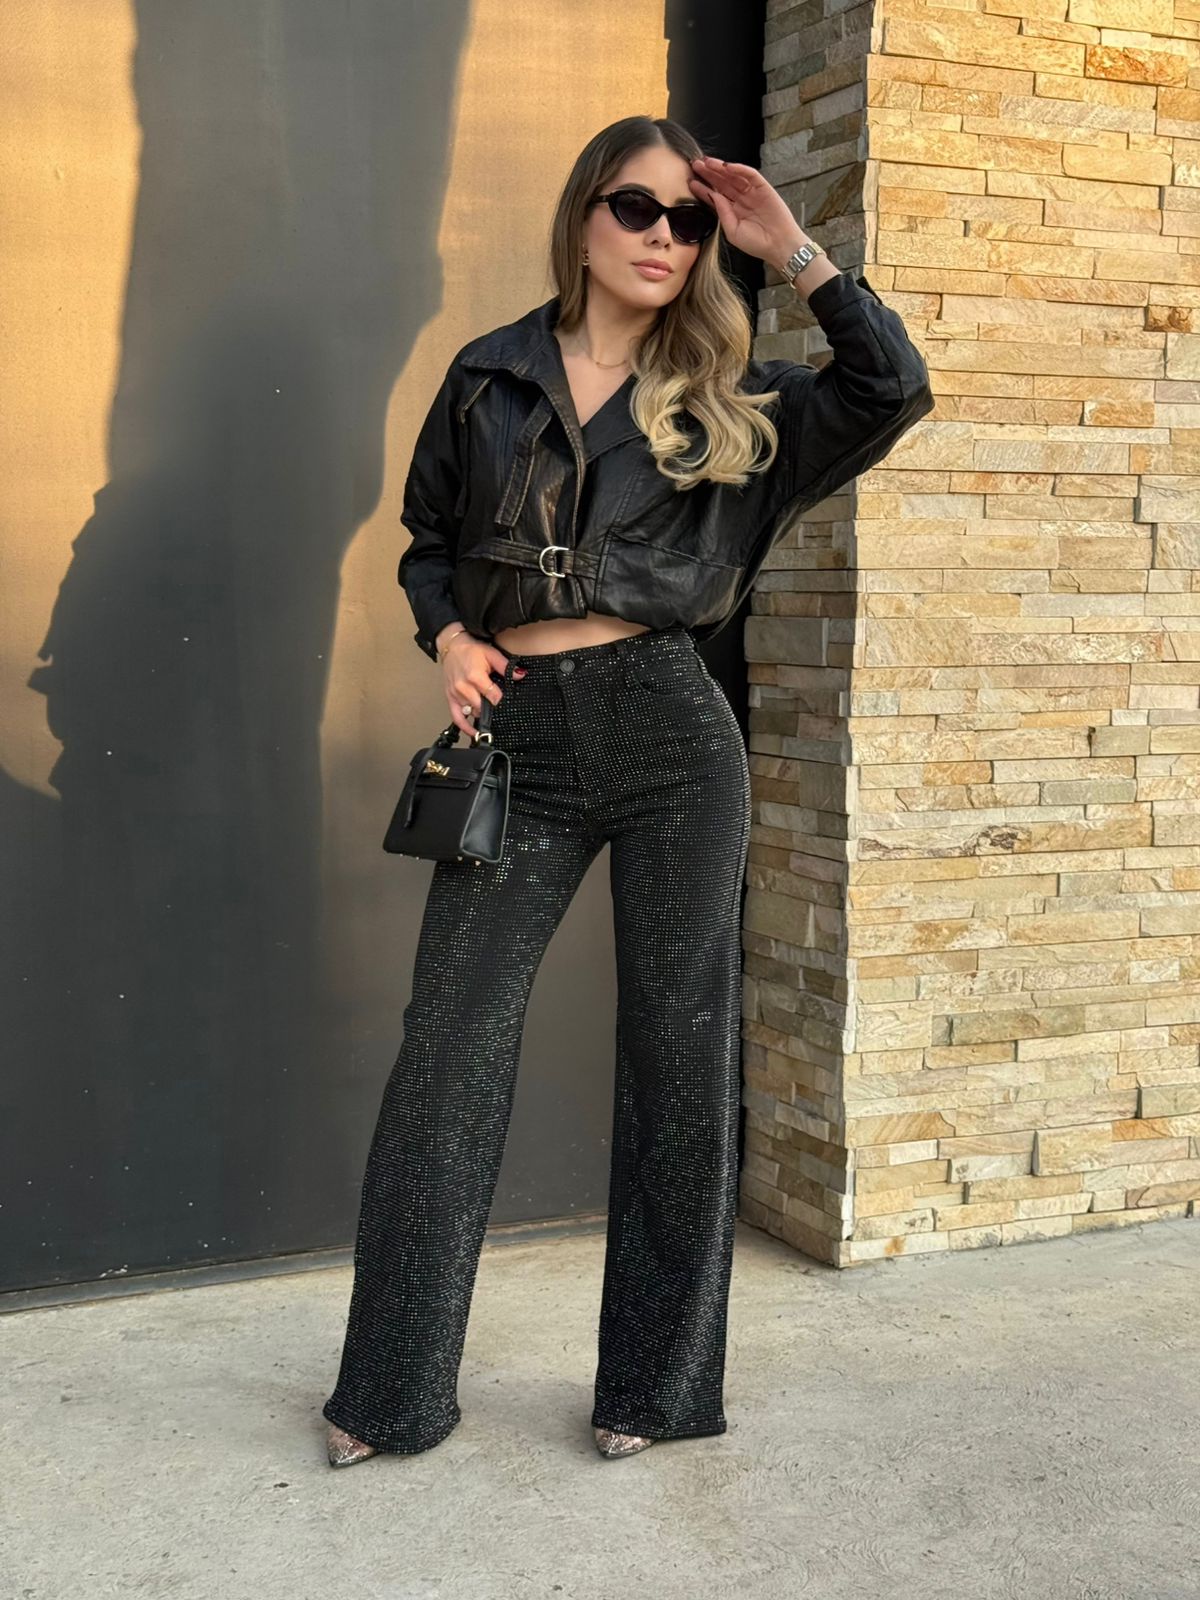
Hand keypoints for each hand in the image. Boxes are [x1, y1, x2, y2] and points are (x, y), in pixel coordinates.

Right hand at [440, 629, 509, 738]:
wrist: (452, 646)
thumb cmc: (470, 649)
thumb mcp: (491, 654)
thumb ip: (506, 667)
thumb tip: (520, 675)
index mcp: (475, 677)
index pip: (493, 697)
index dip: (502, 700)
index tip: (507, 702)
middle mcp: (464, 688)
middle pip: (482, 707)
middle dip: (492, 708)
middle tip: (499, 709)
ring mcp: (456, 695)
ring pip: (472, 713)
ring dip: (481, 714)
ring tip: (490, 716)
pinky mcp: (450, 698)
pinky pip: (457, 717)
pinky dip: (465, 728)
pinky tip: (473, 734)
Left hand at [687, 156, 804, 271]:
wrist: (778, 245)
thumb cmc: (756, 243)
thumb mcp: (733, 231)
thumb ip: (722, 213)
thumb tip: (713, 195)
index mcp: (732, 210)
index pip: (715, 196)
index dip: (703, 188)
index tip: (690, 182)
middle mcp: (741, 199)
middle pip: (722, 183)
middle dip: (709, 173)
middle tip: (695, 165)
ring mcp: (752, 192)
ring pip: (733, 176)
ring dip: (720, 168)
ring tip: (707, 162)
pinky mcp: (763, 187)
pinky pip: (750, 174)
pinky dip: (739, 169)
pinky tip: (727, 166)